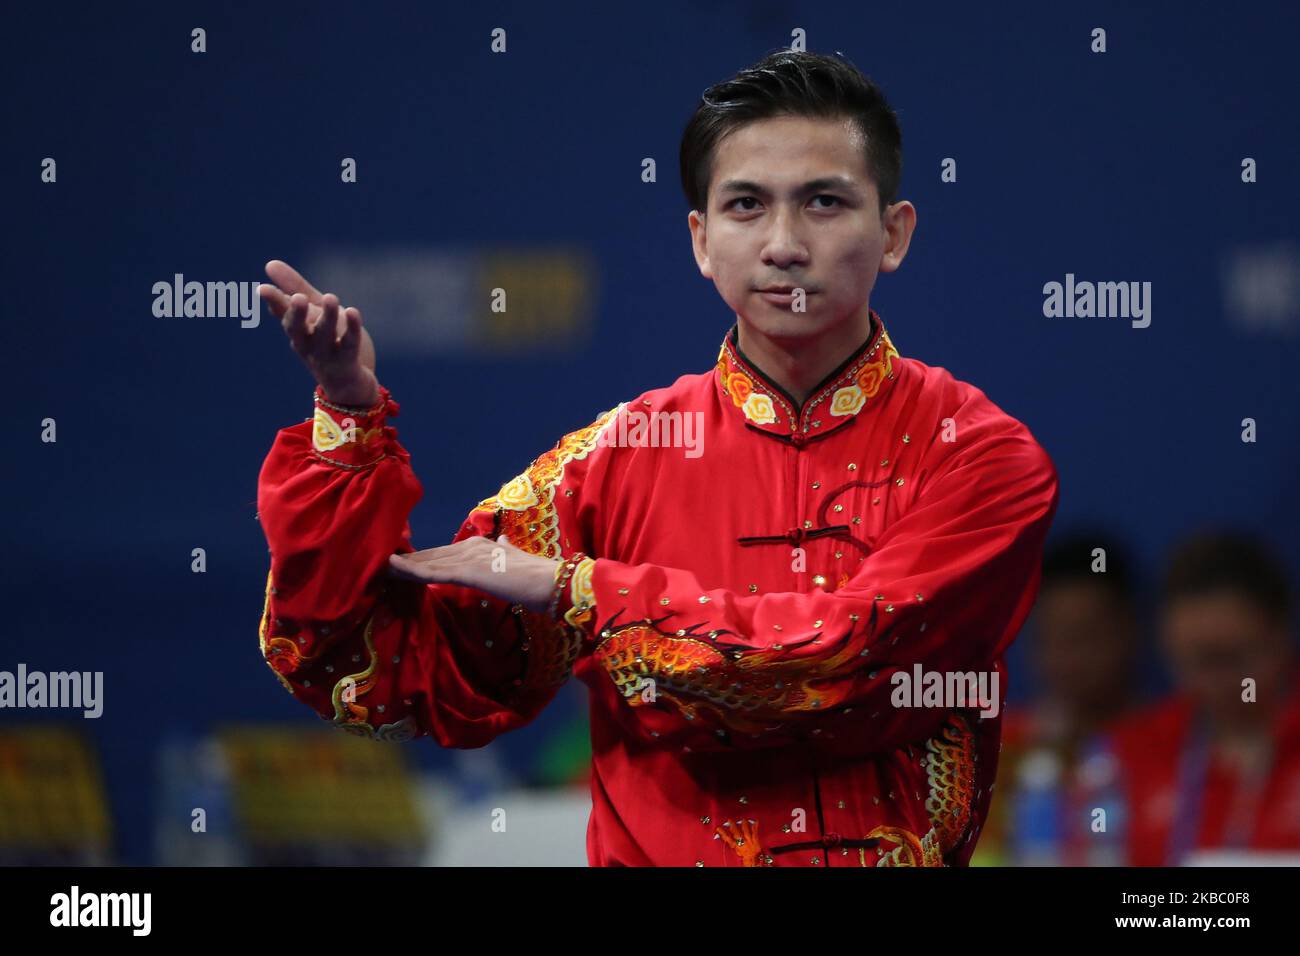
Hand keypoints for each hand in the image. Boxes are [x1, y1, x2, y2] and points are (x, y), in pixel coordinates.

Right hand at [259, 259, 379, 405]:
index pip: (283, 314)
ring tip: (330, 297)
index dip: (274, 302)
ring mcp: (326, 355)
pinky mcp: (347, 362)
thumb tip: (269, 264)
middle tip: (298, 299)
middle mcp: (307, 344)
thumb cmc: (327, 345)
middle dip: (296, 314)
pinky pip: (349, 345)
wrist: (350, 386)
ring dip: (326, 317)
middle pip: (297, 329)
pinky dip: (351, 329)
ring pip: (324, 336)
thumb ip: (295, 290)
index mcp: (298, 331)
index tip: (263, 289)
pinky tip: (353, 312)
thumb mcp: (313, 314)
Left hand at [386, 535, 561, 612]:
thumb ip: (504, 552)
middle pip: (429, 556)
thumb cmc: (537, 579)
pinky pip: (432, 572)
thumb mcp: (515, 562)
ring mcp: (469, 558)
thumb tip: (502, 543)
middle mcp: (471, 547)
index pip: (442, 554)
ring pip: (426, 562)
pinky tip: (392, 571)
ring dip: (400, 566)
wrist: (552, 583)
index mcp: (480, 545)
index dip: (420, 559)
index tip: (399, 564)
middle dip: (404, 562)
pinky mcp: (468, 571)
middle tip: (376, 565)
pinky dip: (410, 571)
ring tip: (375, 568)